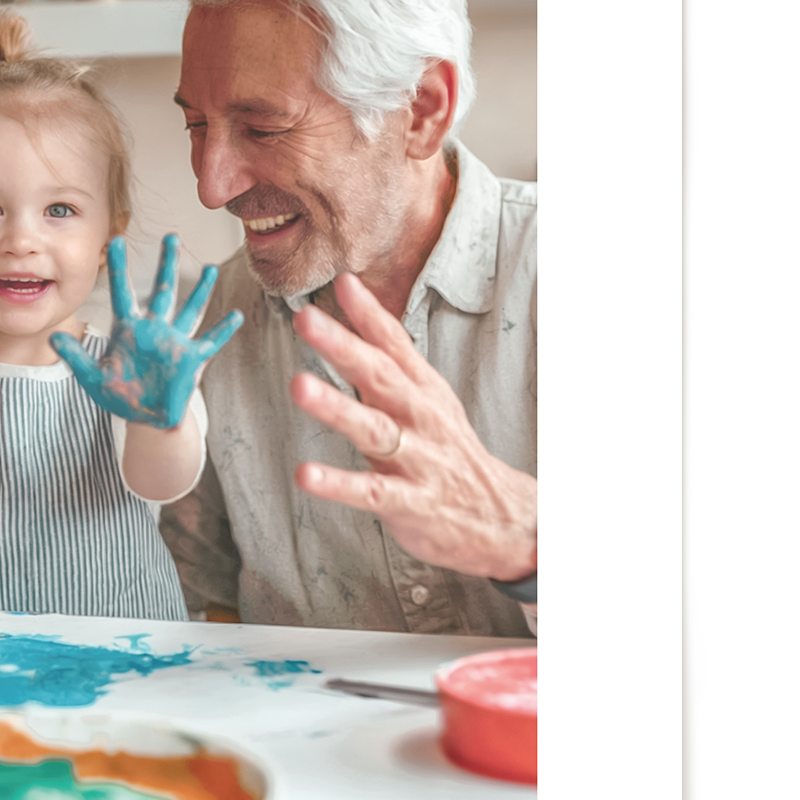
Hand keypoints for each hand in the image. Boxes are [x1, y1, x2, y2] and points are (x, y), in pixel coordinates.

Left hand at [51, 235, 242, 428]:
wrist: (145, 417)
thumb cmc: (120, 394)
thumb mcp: (93, 378)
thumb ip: (76, 357)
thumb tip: (52, 339)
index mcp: (128, 329)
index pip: (122, 292)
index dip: (119, 267)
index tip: (116, 240)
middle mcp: (154, 329)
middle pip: (162, 290)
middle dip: (167, 264)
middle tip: (171, 236)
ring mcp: (175, 341)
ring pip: (190, 309)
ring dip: (201, 290)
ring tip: (210, 268)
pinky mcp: (191, 359)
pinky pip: (210, 342)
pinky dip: (223, 331)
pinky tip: (236, 317)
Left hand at [290, 270, 536, 581]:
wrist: (500, 516)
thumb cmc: (448, 447)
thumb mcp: (428, 394)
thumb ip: (390, 348)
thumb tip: (351, 293)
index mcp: (422, 389)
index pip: (395, 344)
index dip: (369, 313)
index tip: (343, 283)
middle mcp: (419, 417)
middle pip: (380, 376)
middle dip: (342, 346)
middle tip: (307, 319)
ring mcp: (416, 459)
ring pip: (373, 429)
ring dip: (336, 407)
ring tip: (299, 385)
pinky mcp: (408, 501)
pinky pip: (370, 491)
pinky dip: (338, 484)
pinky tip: (306, 474)